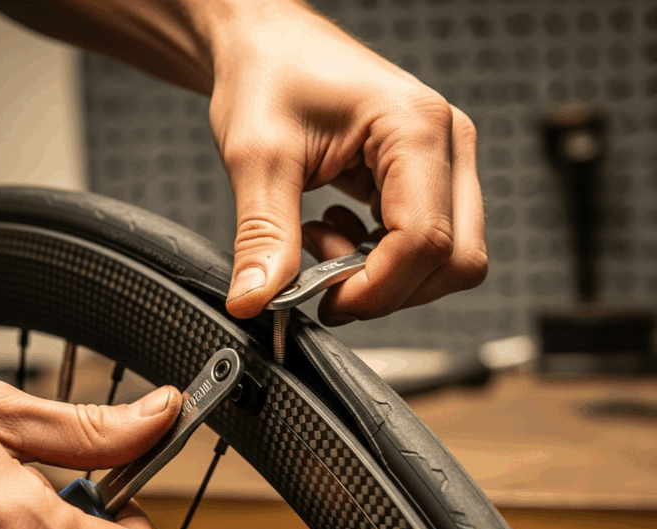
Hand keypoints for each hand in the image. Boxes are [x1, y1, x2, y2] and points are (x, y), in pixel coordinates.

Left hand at [212, 4, 486, 324]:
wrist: (270, 45)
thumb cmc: (269, 74)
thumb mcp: (256, 156)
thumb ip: (263, 236)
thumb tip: (256, 300)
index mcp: (414, 127)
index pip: (424, 241)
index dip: (375, 289)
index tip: (325, 300)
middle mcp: (447, 144)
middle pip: (455, 261)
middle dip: (386, 289)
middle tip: (323, 274)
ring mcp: (446, 162)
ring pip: (450, 262)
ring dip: (386, 277)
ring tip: (326, 239)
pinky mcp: (432, 178)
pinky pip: (431, 247)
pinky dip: (385, 262)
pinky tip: (342, 232)